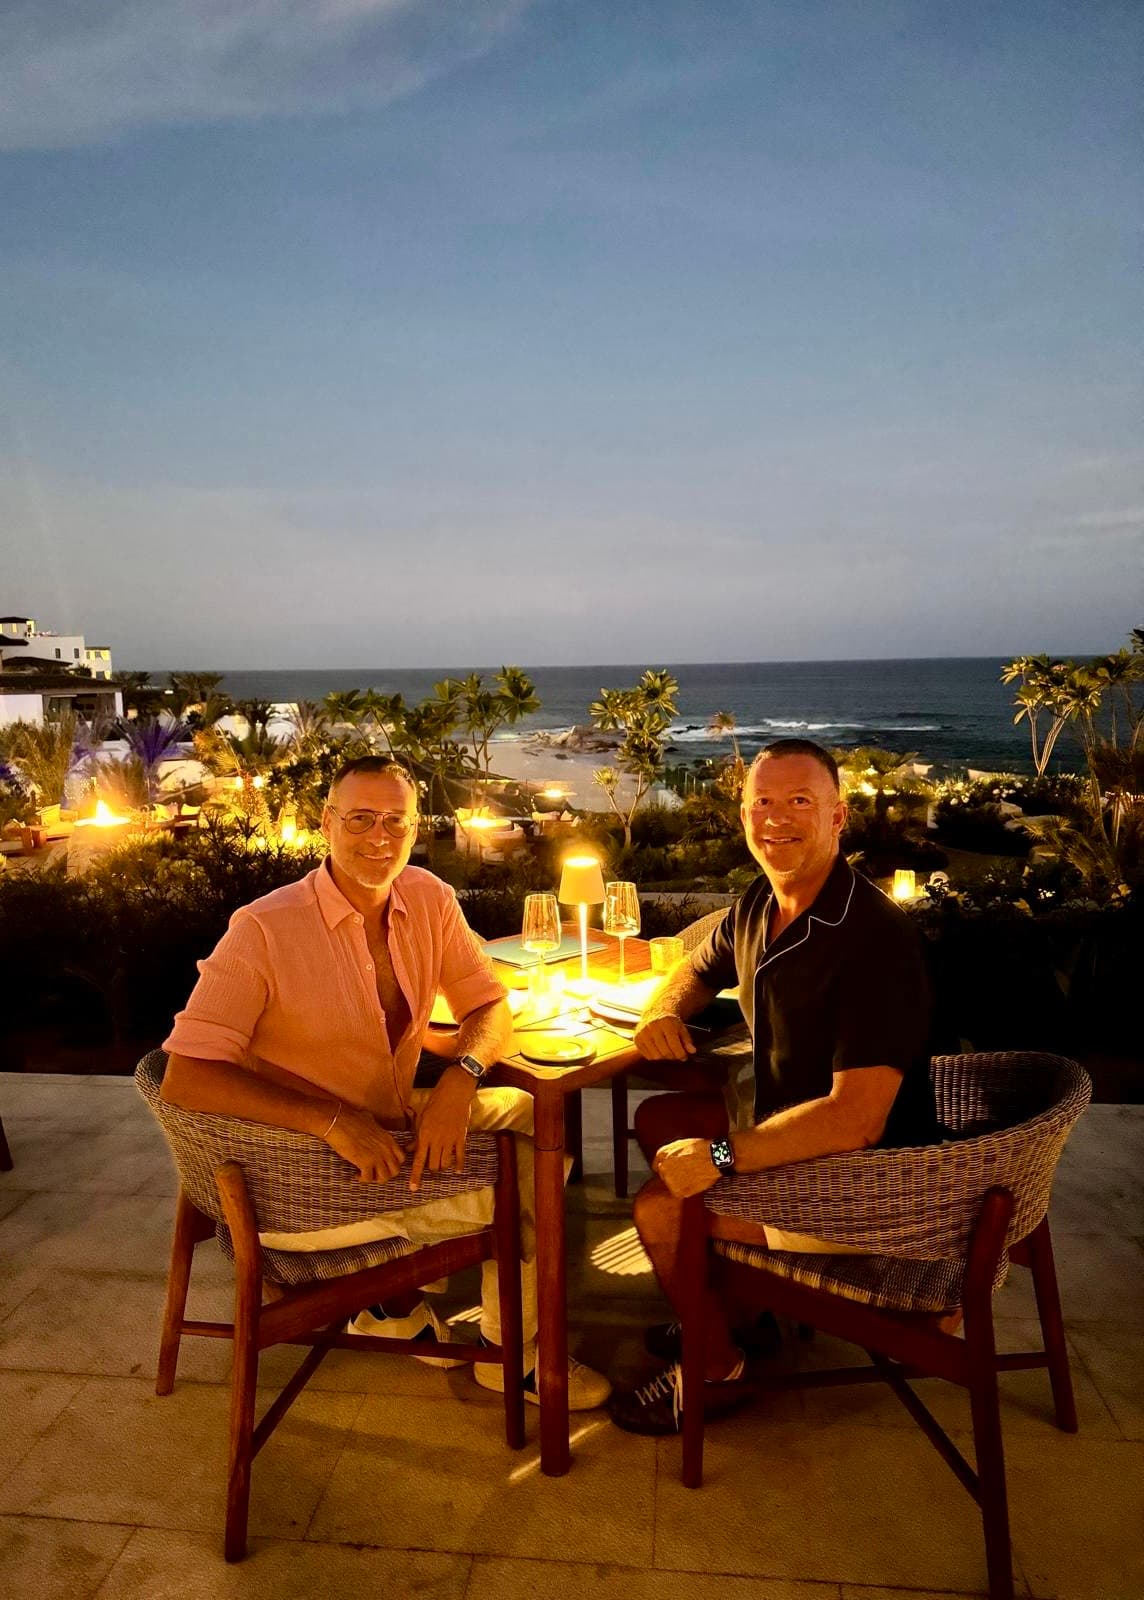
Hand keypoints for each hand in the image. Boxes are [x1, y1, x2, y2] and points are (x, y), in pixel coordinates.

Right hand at [325, 1105, 405, 1183]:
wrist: (338, 1121)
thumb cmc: (351, 1118)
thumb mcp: (369, 1119)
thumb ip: (375, 1126)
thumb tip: (370, 1124)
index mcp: (389, 1139)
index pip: (401, 1158)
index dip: (393, 1163)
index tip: (383, 1164)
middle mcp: (386, 1149)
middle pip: (395, 1171)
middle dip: (385, 1174)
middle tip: (375, 1173)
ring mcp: (377, 1157)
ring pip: (384, 1177)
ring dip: (375, 1179)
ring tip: (365, 1175)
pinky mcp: (365, 1163)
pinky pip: (368, 1178)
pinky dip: (362, 1179)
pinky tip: (356, 1174)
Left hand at [410, 1066, 476, 1190]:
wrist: (454, 1093)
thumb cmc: (435, 1103)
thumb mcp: (422, 1119)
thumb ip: (417, 1137)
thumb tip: (410, 1149)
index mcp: (424, 1136)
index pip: (418, 1161)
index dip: (416, 1176)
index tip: (413, 1188)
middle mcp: (437, 1140)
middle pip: (433, 1165)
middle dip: (431, 1168)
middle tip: (431, 1164)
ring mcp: (450, 1140)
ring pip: (445, 1163)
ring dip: (442, 1166)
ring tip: (442, 1162)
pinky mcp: (461, 1137)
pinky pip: (460, 1156)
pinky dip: (459, 1165)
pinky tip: (458, 1171)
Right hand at [634, 1012, 696, 1061]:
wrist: (655, 1013)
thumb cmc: (670, 1022)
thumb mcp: (681, 1028)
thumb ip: (687, 1040)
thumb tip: (692, 1051)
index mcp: (666, 1022)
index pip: (674, 1045)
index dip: (681, 1054)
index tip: (684, 1057)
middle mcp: (652, 1027)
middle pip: (664, 1051)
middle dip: (673, 1056)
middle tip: (676, 1055)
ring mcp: (643, 1033)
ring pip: (656, 1056)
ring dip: (664, 1057)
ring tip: (668, 1052)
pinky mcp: (637, 1039)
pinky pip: (647, 1056)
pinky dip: (655, 1056)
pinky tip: (659, 1050)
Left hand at [652, 1136, 721, 1197]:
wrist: (713, 1158)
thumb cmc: (699, 1149)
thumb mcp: (679, 1144)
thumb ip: (666, 1153)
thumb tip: (659, 1163)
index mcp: (661, 1155)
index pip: (656, 1166)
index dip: (667, 1166)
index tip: (674, 1168)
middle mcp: (663, 1168)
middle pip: (664, 1176)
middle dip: (673, 1174)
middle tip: (687, 1170)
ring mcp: (670, 1180)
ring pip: (672, 1185)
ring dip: (679, 1183)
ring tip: (692, 1175)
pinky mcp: (679, 1191)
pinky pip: (680, 1193)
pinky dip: (686, 1190)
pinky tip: (694, 1181)